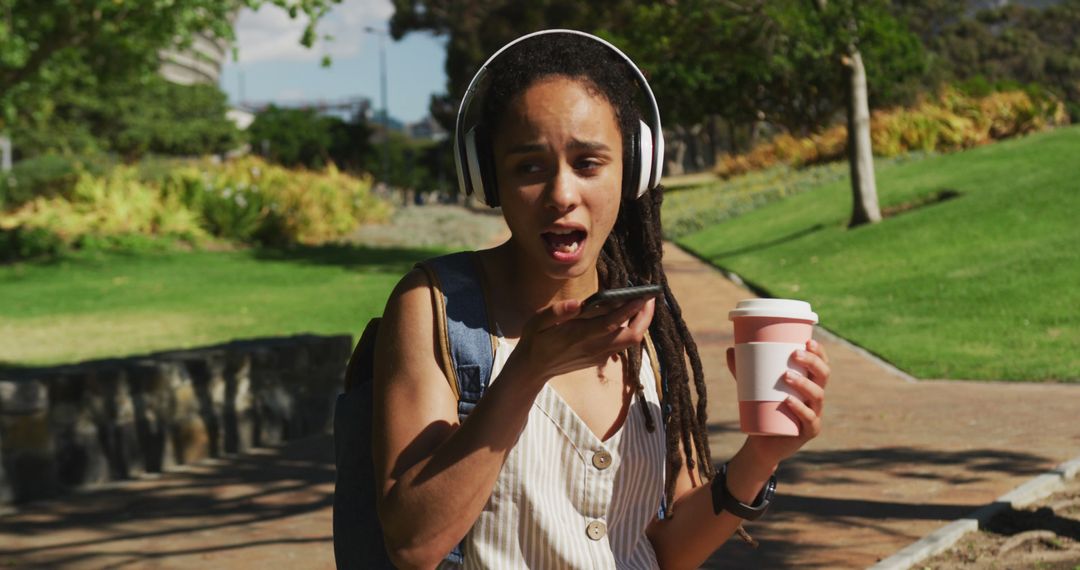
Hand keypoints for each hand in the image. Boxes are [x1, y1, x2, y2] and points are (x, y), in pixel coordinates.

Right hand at [511, 296, 655, 385]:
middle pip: (632, 336)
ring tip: (643, 303)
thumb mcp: (537, 322)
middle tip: (650, 297)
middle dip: (645, 317)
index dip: (631, 309)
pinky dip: (630, 329)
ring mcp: (598, 354)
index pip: (613, 322)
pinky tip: (627, 315)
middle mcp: (594, 347)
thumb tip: (578, 303)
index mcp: (579, 335)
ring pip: (630, 341)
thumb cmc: (535, 340)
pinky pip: (622, 344)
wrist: (533, 369)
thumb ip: (557, 312)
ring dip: (640, 323)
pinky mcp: (599, 357)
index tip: (644, 295)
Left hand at [725, 338, 829, 466]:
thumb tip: (730, 349)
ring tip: (786, 376)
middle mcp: (816, 397)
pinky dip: (799, 409)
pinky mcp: (809, 431)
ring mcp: (815, 414)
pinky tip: (789, 400)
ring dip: (804, 383)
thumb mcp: (752, 388)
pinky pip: (809, 419)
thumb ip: (742, 370)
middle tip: (794, 354)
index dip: (819, 352)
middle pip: (823, 376)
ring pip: (817, 395)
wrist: (762, 442)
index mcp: (809, 384)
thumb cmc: (763, 409)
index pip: (821, 364)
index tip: (808, 340)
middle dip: (812, 362)